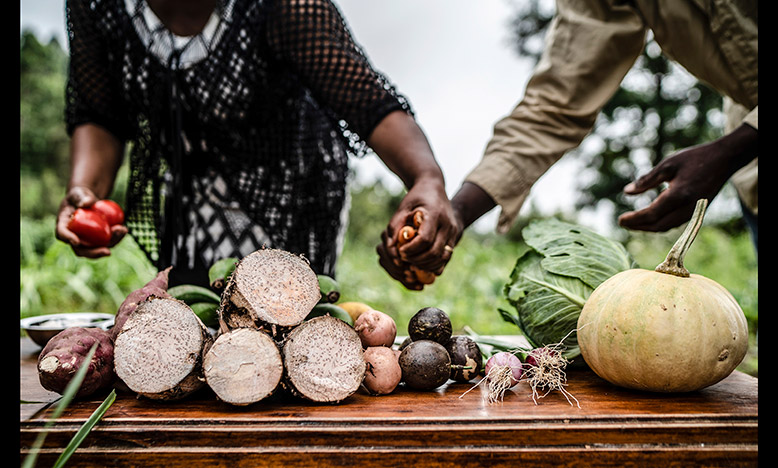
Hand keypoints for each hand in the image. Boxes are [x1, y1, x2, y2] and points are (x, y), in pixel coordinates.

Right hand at [56, 186, 127, 257]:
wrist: (88, 201)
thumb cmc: (80, 196)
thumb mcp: (79, 193)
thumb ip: (81, 197)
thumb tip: (85, 204)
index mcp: (63, 225)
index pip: (61, 233)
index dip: (67, 238)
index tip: (76, 241)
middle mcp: (73, 236)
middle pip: (80, 250)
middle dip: (94, 253)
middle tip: (107, 251)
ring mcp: (86, 241)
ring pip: (97, 249)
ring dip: (111, 243)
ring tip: (122, 230)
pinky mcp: (98, 240)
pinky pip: (107, 242)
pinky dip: (116, 237)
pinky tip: (125, 229)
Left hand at [377, 178, 458, 289]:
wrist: (434, 188)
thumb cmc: (416, 198)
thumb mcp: (402, 208)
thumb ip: (394, 227)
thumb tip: (391, 248)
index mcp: (434, 214)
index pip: (425, 239)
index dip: (411, 249)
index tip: (400, 251)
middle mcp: (447, 224)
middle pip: (434, 252)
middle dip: (417, 260)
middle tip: (404, 259)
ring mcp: (453, 232)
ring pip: (442, 257)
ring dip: (426, 265)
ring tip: (411, 263)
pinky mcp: (454, 237)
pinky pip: (446, 257)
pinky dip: (434, 264)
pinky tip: (421, 264)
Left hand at [618, 124, 757, 231]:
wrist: (724, 160)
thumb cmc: (695, 159)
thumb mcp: (668, 165)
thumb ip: (647, 180)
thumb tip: (626, 192)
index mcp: (679, 195)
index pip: (652, 214)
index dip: (634, 219)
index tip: (620, 220)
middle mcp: (687, 208)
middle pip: (658, 225)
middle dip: (638, 226)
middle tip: (622, 223)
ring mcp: (694, 212)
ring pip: (667, 227)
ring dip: (648, 227)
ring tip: (632, 223)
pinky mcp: (697, 212)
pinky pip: (675, 223)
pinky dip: (659, 224)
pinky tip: (649, 219)